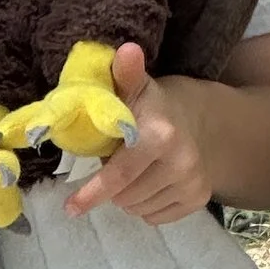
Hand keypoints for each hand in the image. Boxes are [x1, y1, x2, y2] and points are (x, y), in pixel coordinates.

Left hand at [65, 47, 212, 225]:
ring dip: (127, 196)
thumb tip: (126, 51)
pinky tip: (149, 182)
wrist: (193, 118)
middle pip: (125, 197)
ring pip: (138, 209)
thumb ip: (124, 74)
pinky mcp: (198, 198)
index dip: (92, 193)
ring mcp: (193, 182)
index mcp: (161, 134)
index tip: (70, 208)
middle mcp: (182, 162)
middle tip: (114, 162)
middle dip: (110, 187)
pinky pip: (155, 218)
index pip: (119, 174)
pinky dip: (145, 205)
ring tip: (133, 170)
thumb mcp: (134, 87)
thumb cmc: (150, 105)